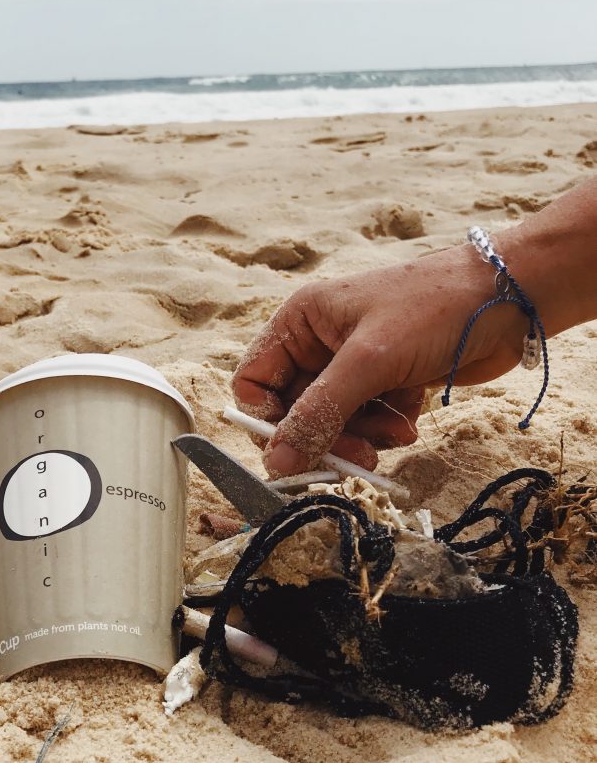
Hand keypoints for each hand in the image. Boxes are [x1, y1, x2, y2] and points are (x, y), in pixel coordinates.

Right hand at [232, 243, 528, 476]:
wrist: (508, 300)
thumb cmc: (432, 309)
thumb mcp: (369, 360)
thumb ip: (319, 412)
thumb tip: (277, 462)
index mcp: (299, 323)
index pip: (253, 382)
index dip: (266, 419)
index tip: (293, 450)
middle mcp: (317, 345)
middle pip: (293, 410)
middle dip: (322, 435)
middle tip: (353, 458)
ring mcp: (351, 366)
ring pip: (329, 423)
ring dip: (358, 437)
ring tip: (394, 433)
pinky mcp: (382, 384)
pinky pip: (363, 424)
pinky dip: (383, 431)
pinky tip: (408, 421)